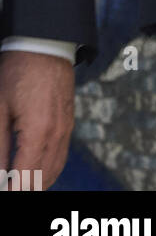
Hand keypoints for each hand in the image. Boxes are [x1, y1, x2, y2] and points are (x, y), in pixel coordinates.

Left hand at [0, 50, 74, 189]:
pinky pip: (60, 157)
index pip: (25, 179)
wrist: (45, 45)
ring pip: (53, 171)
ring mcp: (66, 128)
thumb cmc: (17, 73)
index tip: (1, 191)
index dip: (10, 190)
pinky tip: (31, 170)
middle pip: (41, 180)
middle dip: (22, 189)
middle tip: (5, 186)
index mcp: (39, 131)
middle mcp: (57, 133)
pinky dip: (46, 170)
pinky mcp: (69, 122)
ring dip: (35, 183)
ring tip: (14, 182)